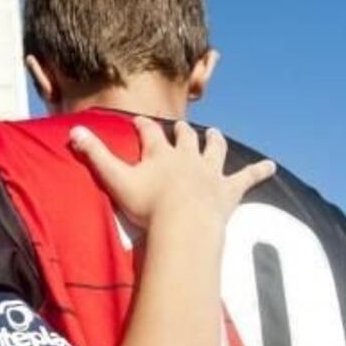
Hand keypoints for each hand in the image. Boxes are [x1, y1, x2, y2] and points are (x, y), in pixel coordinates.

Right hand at [69, 117, 275, 231]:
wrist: (183, 224)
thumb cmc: (147, 205)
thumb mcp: (115, 178)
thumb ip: (95, 155)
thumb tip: (73, 131)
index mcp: (160, 153)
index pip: (149, 132)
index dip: (142, 126)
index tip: (137, 121)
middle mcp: (187, 156)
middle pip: (184, 137)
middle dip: (180, 131)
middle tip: (179, 127)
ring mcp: (210, 172)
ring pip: (214, 149)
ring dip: (214, 141)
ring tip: (215, 134)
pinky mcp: (228, 190)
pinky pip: (247, 178)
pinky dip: (259, 171)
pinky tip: (271, 166)